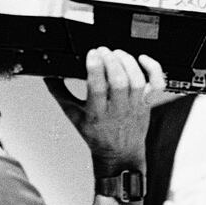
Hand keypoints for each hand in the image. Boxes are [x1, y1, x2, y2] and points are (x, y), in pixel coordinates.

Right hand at [45, 47, 163, 175]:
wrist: (119, 154)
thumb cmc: (97, 135)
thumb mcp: (74, 116)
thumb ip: (61, 95)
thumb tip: (48, 77)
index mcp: (97, 114)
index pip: (97, 89)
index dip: (95, 69)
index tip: (92, 54)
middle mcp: (118, 110)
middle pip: (119, 82)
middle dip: (112, 62)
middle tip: (103, 50)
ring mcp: (135, 107)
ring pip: (137, 81)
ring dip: (128, 62)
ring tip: (117, 53)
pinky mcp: (148, 104)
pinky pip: (157, 85)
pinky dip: (153, 69)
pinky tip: (143, 59)